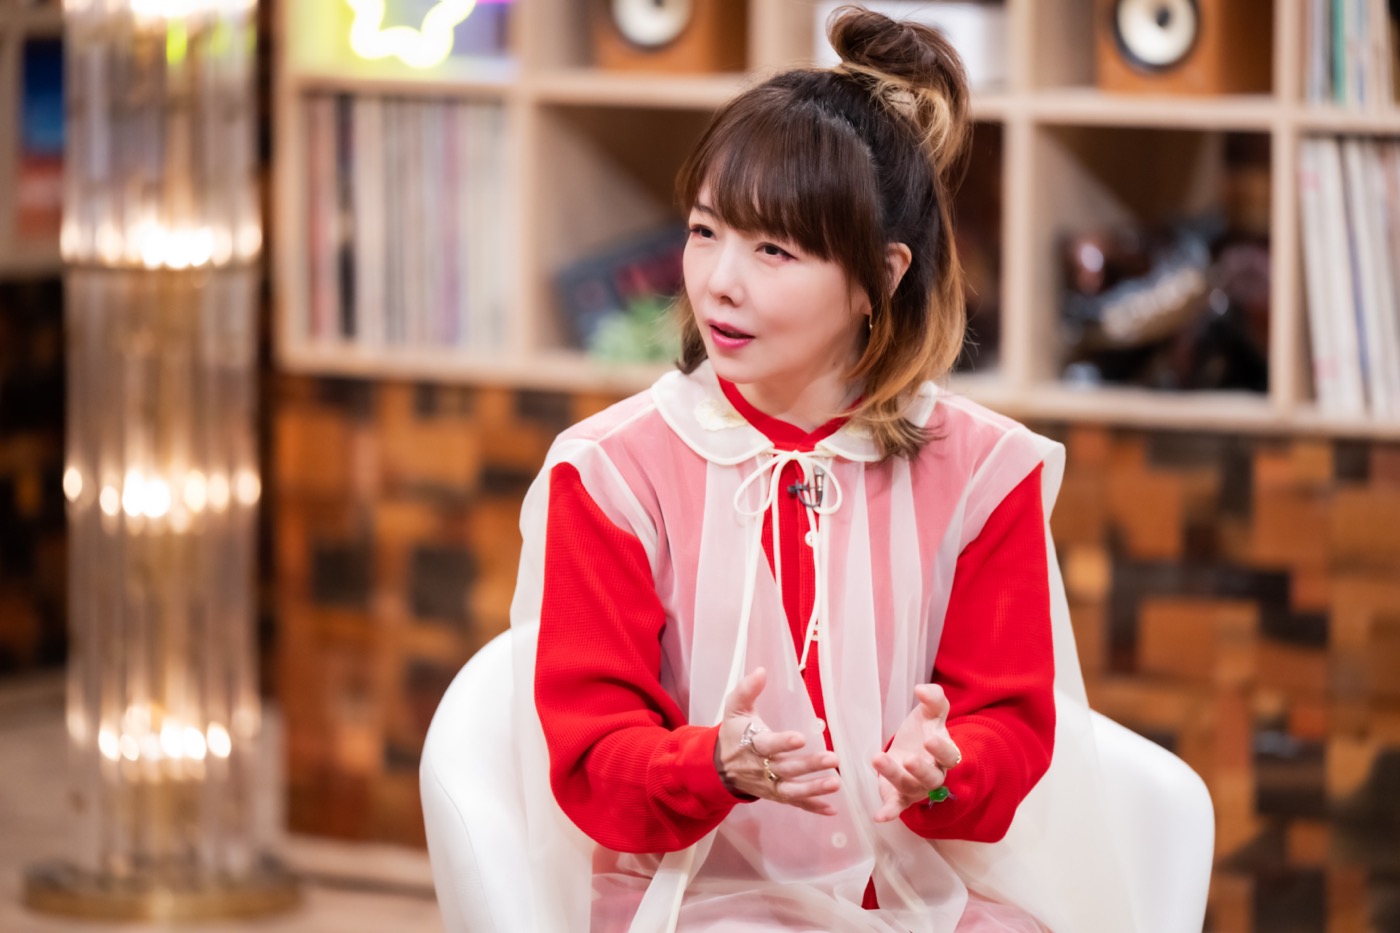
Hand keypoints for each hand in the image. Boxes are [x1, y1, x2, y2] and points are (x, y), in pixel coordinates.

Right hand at [715, 668, 841, 814]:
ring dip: (814, 788)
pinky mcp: (775, 795)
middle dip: (809, 765)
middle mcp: (760, 767)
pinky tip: (831, 809)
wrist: (718, 767)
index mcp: (751, 744)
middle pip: (786, 768)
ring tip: (836, 782)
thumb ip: (747, 690)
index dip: (783, 742)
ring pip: (791, 790)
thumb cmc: (731, 733)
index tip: (801, 738)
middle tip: (832, 758)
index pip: (767, 744)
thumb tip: (761, 671)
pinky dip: (812, 808)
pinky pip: (794, 804)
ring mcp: (768, 784)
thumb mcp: (734, 708)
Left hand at [871, 683, 961, 822]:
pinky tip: (878, 816)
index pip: (949, 755)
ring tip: (877, 758)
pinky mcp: (899, 797)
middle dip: (921, 769)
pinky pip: (896, 807)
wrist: (912, 750)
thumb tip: (922, 689)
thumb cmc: (924, 731)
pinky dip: (889, 812)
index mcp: (945, 754)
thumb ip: (933, 699)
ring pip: (909, 787)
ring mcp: (916, 788)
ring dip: (894, 775)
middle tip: (909, 759)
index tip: (930, 739)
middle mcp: (933, 774)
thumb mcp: (930, 713)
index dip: (942, 750)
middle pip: (932, 778)